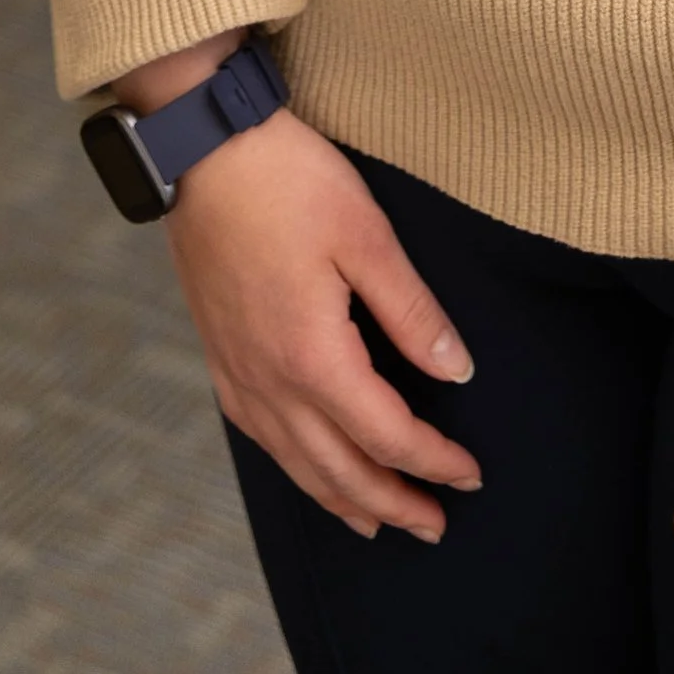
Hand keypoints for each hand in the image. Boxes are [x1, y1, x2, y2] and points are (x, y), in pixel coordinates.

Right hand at [154, 96, 481, 543]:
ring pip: (295, 464)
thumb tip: (457, 371)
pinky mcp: (219, 355)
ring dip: (343, 499)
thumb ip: (413, 312)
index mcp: (312, 356)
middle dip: (393, 503)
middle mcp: (269, 381)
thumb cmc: (287, 180)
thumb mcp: (367, 235)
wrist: (202, 147)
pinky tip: (308, 468)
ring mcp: (237, 372)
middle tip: (436, 526)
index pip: (386, 434)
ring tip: (379, 522)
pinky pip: (260, 438)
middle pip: (339, 470)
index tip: (470, 477)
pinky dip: (295, 469)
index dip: (433, 462)